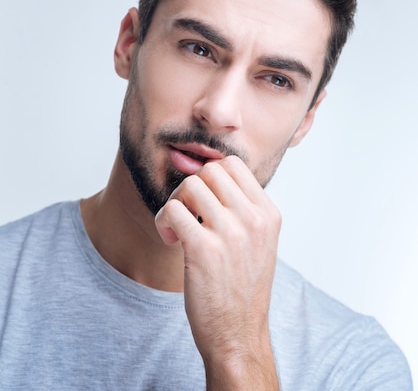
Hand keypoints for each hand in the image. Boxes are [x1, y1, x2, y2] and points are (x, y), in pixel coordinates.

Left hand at [155, 155, 281, 389]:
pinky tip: (171, 240)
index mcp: (268, 214)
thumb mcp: (258, 242)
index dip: (210, 177)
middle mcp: (253, 219)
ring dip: (175, 203)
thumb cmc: (242, 289)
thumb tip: (209, 176)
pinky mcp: (204, 249)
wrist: (239, 335)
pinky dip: (163, 221)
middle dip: (191, 187)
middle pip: (210, 170)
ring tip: (178, 229)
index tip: (203, 202)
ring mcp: (231, 233)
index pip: (234, 165)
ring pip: (190, 185)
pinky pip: (173, 210)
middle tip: (187, 213)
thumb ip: (242, 209)